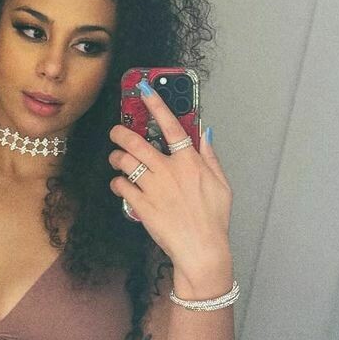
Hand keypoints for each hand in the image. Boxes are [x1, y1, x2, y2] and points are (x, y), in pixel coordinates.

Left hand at [109, 91, 232, 290]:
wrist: (200, 249)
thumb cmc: (213, 219)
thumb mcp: (222, 184)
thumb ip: (210, 156)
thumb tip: (205, 133)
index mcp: (190, 162)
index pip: (172, 126)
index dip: (157, 105)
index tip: (145, 90)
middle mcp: (169, 171)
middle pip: (137, 142)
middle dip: (121, 133)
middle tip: (116, 131)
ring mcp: (153, 188)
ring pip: (124, 162)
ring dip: (116, 158)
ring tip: (117, 160)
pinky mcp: (141, 205)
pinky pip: (120, 186)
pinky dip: (117, 183)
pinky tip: (121, 185)